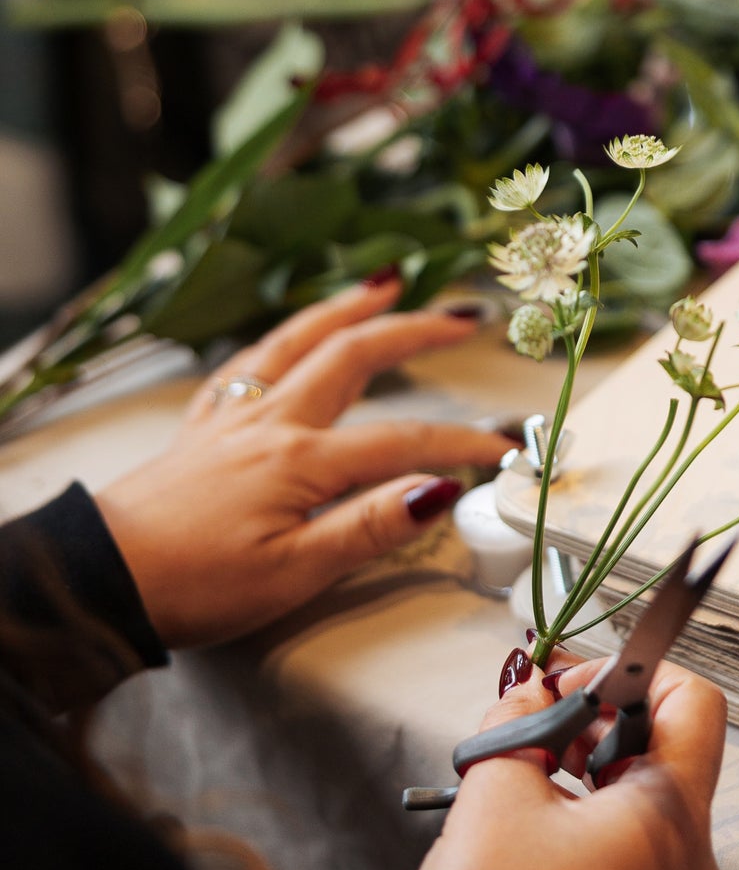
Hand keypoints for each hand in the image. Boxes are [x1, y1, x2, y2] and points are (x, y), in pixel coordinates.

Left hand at [94, 277, 510, 647]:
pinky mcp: (201, 430)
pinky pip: (247, 364)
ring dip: (347, 308)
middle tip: (466, 316)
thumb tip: (438, 490)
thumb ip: (369, 527)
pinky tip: (288, 341)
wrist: (100, 579)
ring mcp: (233, 417)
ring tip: (386, 284)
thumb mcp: (293, 573)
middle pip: (355, 356)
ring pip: (298, 341)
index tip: (507, 449)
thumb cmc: (192, 585)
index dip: (462, 444)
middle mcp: (271, 420)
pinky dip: (280, 340)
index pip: (404, 441)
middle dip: (415, 329)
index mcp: (302, 458)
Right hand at [402, 655, 727, 869]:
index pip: (693, 702)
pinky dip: (598, 833)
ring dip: (593, 780)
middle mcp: (692, 868)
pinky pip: (639, 863)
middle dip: (598, 727)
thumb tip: (529, 695)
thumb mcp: (495, 791)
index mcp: (671, 819)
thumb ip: (519, 722)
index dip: (634, 674)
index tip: (582, 679)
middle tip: (540, 721)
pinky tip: (541, 835)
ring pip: (649, 812)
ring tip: (531, 780)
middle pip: (667, 757)